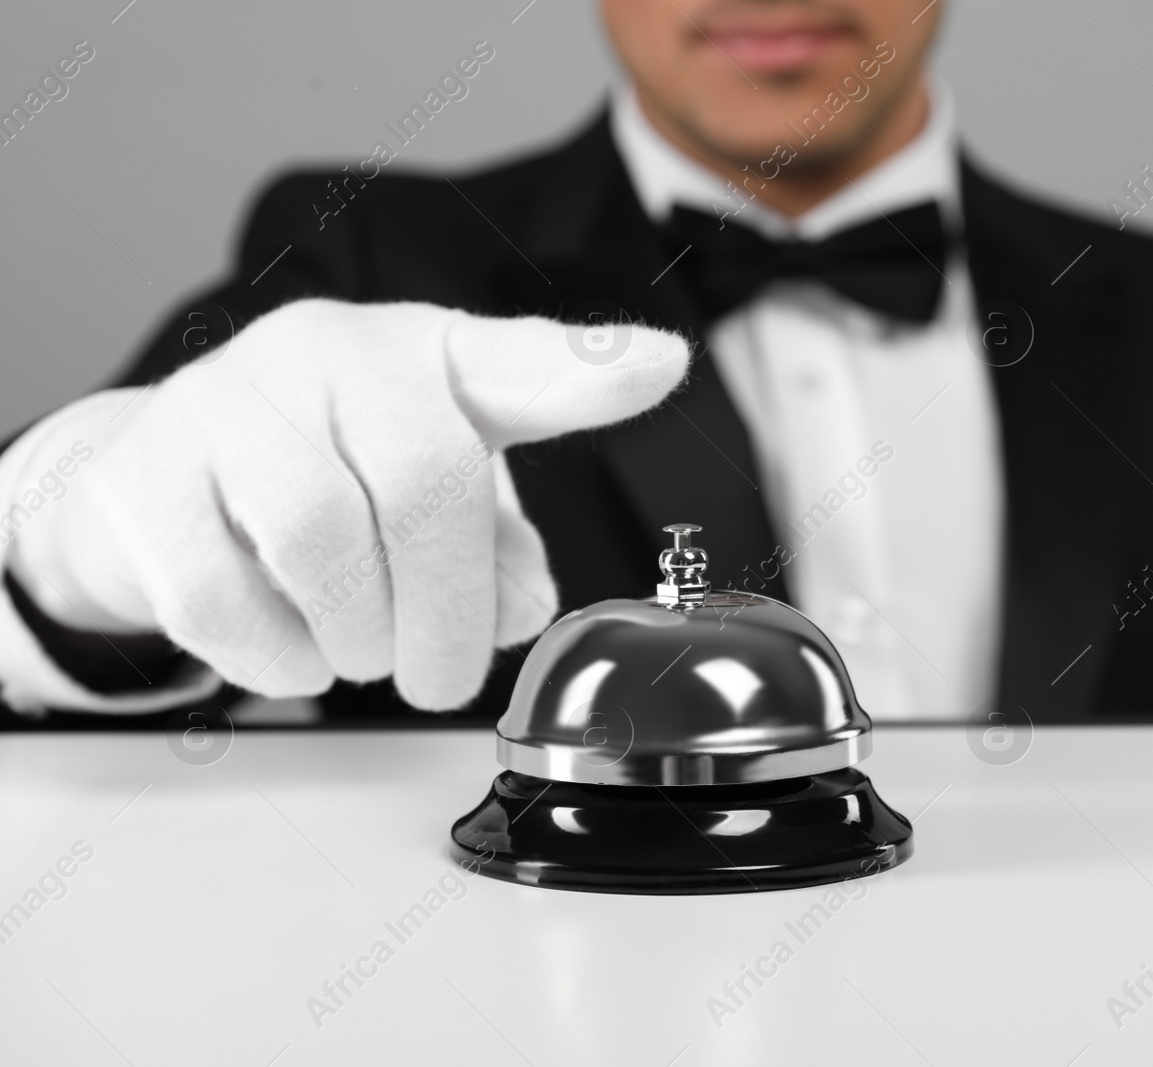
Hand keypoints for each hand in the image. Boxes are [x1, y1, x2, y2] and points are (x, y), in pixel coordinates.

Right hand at [8, 299, 689, 709]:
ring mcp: (226, 401)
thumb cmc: (327, 484)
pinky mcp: (144, 475)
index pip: (516, 361)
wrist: (155, 483)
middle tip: (444, 672)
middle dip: (450, 609)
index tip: (662, 369)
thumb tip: (523, 611)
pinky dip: (278, 654)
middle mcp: (329, 354)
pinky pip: (222, 592)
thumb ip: (499, 555)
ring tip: (362, 649)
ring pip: (320, 535)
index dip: (588, 374)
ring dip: (359, 633)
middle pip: (425, 482)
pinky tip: (297, 652)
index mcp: (423, 359)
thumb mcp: (429, 504)